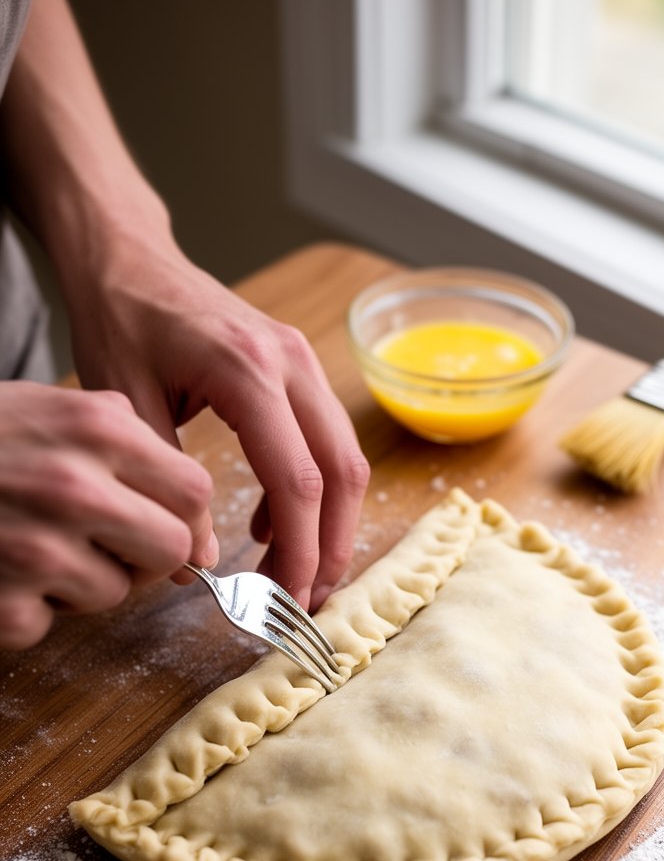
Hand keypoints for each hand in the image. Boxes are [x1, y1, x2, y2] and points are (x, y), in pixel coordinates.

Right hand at [0, 382, 216, 648]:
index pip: (194, 490)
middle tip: (107, 544)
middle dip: (145, 553)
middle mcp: (74, 487)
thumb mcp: (52, 407)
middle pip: (172, 549)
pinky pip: (48, 624)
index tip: (161, 520)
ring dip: (82, 582)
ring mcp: (37, 550)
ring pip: (113, 593)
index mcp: (97, 429)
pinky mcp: (3, 605)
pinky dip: (26, 609)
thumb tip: (192, 508)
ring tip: (34, 547)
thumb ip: (126, 441)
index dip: (183, 513)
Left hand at [67, 233, 369, 612]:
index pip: (296, 479)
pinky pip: (326, 440)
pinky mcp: (300, 368)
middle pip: (341, 471)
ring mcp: (303, 361)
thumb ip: (169, 488)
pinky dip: (312, 491)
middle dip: (330, 546)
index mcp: (247, 371)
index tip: (284, 600)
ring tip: (296, 574)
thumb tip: (201, 563)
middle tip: (303, 601)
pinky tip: (270, 524)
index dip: (300, 549)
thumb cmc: (120, 320)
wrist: (131, 258)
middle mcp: (291, 363)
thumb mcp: (126, 407)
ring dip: (330, 523)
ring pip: (346, 458)